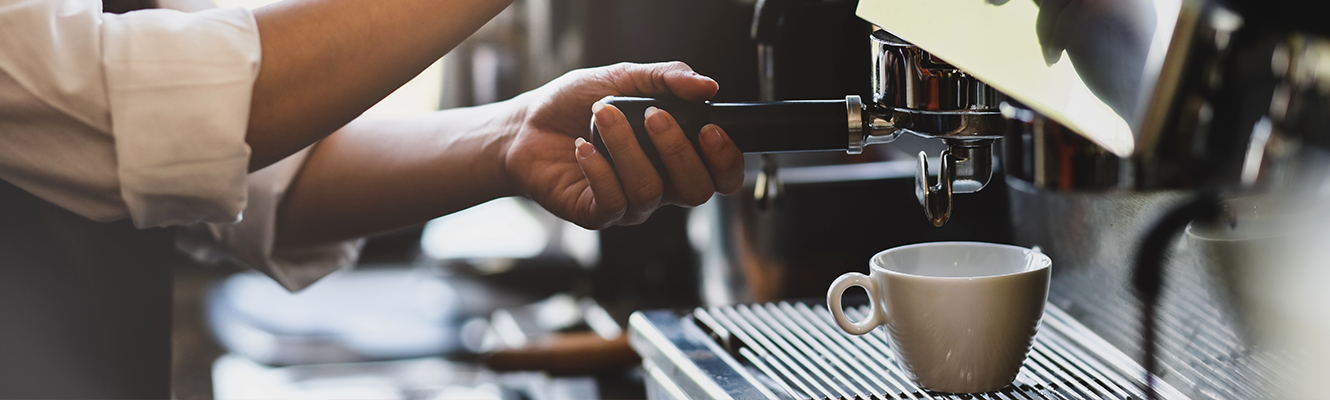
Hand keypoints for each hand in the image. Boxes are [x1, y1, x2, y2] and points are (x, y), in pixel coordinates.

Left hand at [505, 62, 744, 228]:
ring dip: (628, 148)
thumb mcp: (623, 78)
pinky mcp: (596, 214)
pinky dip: (599, 170)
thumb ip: (667, 78)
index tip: (709, 129)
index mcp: (674, 157)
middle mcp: (659, 185)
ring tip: (603, 116)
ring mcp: (628, 204)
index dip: (725, 160)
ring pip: (649, 190)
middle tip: (654, 116)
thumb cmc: (575, 105)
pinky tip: (583, 147)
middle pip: (695, 191)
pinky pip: (613, 201)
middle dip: (679, 151)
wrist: (525, 125)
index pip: (720, 175)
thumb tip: (707, 84)